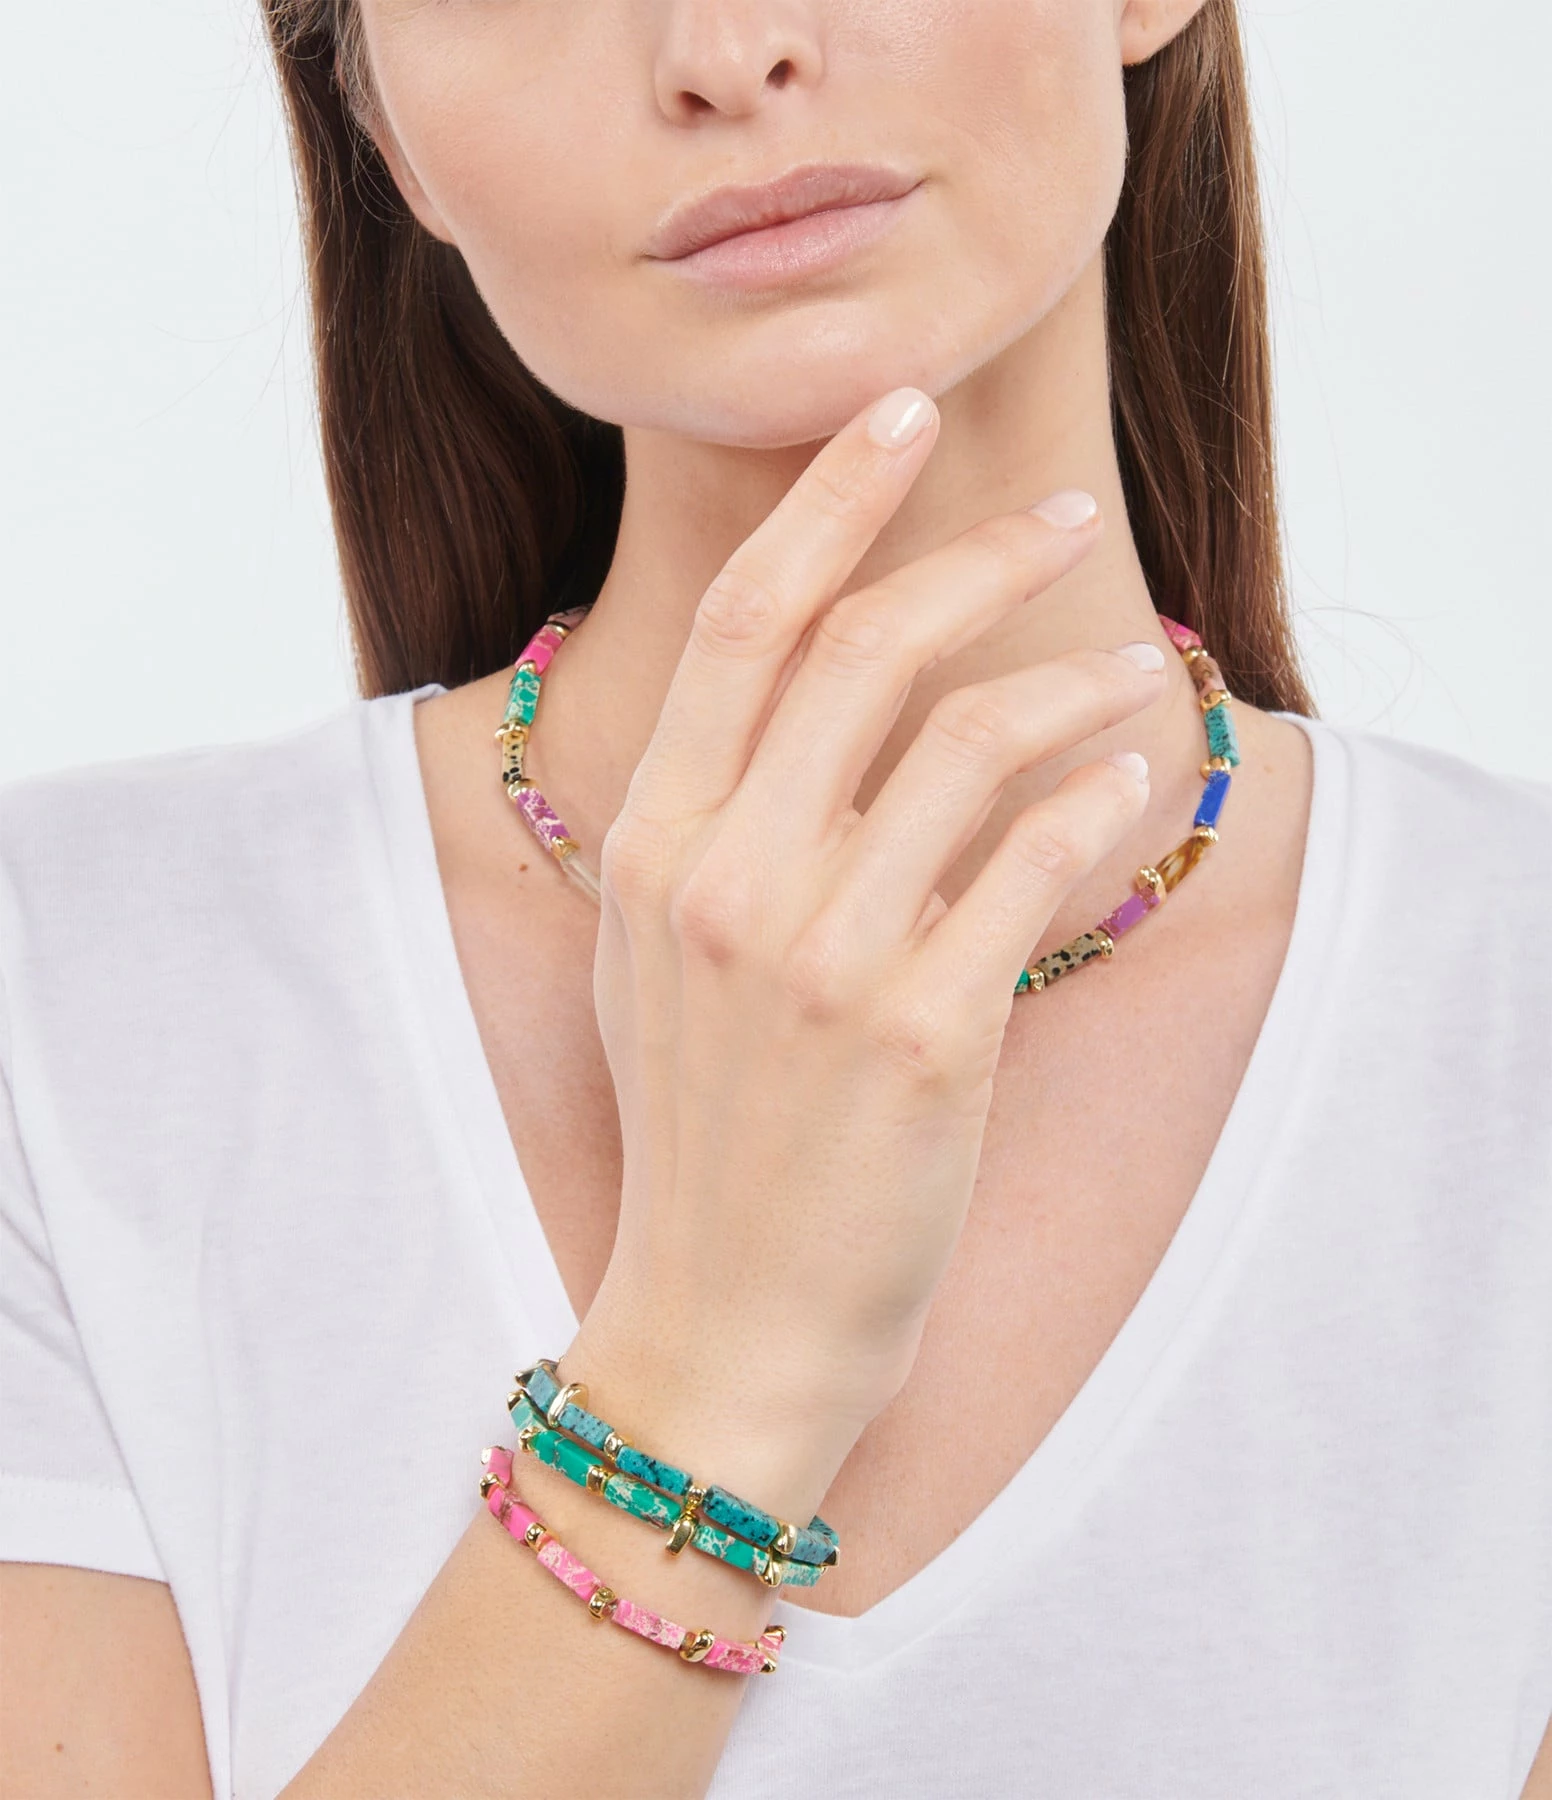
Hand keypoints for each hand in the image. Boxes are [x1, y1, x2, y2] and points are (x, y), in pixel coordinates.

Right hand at [574, 387, 1163, 1461]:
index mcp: (654, 844)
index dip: (831, 499)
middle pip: (865, 649)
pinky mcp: (923, 1034)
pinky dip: (1094, 803)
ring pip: (969, 744)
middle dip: (978, 554)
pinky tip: (1128, 782)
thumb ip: (712, 824)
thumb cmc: (703, 1134)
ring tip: (1131, 668)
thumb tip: (819, 698)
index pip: (745, 621)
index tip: (902, 414)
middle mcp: (726, 881)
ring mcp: (822, 958)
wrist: (722, 1319)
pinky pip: (1034, 867)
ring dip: (1069, 682)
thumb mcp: (653, 960)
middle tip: (1064, 517)